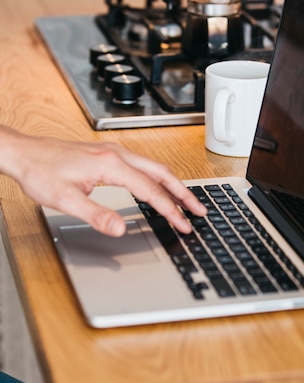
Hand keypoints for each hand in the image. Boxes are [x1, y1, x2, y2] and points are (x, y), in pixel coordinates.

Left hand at [0, 126, 205, 236]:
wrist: (25, 154)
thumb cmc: (42, 172)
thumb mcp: (65, 200)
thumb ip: (96, 215)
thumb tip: (120, 228)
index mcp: (110, 164)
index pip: (150, 190)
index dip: (169, 209)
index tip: (182, 223)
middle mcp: (117, 155)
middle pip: (161, 173)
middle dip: (183, 193)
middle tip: (199, 210)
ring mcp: (114, 153)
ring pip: (154, 168)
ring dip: (173, 185)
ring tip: (187, 201)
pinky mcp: (109, 155)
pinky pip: (143, 166)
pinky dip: (159, 179)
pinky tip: (159, 188)